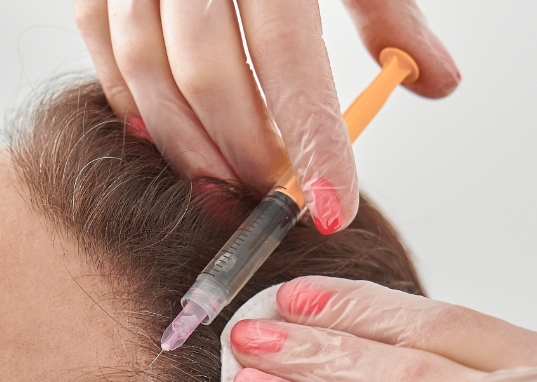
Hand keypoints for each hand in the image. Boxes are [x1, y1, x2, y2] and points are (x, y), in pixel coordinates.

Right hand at [73, 0, 458, 233]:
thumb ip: (387, 8)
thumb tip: (433, 81)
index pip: (289, 55)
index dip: (311, 139)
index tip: (330, 207)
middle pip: (207, 74)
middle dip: (244, 152)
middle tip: (278, 197)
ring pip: (145, 71)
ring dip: (187, 144)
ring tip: (229, 181)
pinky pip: (103, 48)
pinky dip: (133, 102)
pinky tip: (171, 136)